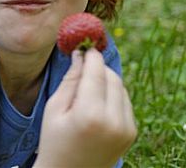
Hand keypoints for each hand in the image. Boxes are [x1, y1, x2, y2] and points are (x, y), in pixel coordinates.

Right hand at [34, 49, 136, 167]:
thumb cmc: (54, 141)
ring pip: (121, 87)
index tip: (85, 45)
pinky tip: (97, 102)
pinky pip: (124, 101)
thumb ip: (70, 80)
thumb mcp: (54, 109)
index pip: (96, 72)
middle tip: (84, 62)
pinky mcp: (131, 133)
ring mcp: (126, 128)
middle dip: (98, 67)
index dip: (91, 55)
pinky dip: (113, 95)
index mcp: (90, 114)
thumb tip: (81, 54)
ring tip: (87, 88)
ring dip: (106, 80)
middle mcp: (114, 121)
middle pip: (112, 77)